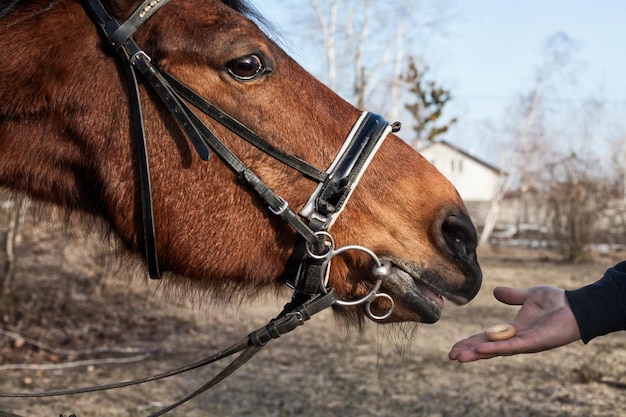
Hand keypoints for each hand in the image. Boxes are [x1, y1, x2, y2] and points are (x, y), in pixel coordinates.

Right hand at [448, 286, 581, 362]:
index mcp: (513, 329)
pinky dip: (495, 348)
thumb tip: (495, 291)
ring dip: (477, 353)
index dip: (471, 342)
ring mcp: (524, 342)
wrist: (576, 305)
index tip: (455, 347)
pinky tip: (481, 350)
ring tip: (460, 357)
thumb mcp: (529, 295)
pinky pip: (511, 346)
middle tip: (451, 356)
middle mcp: (516, 339)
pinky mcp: (533, 342)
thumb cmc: (557, 301)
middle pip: (488, 347)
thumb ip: (512, 296)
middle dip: (470, 351)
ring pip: (495, 350)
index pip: (487, 337)